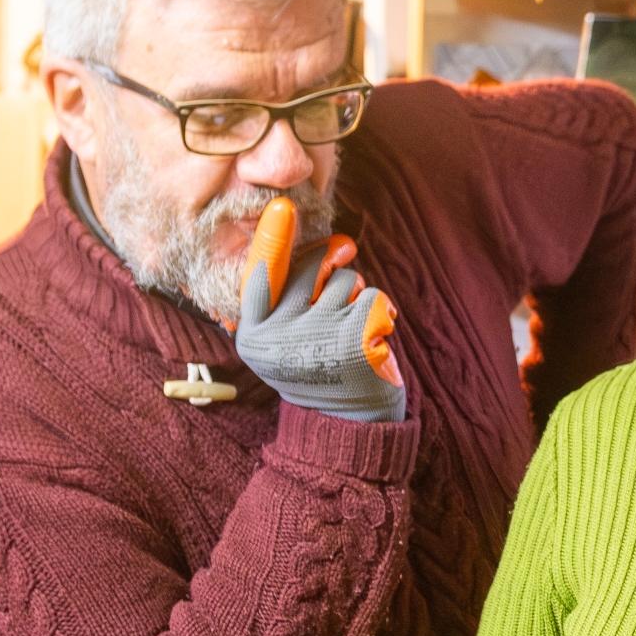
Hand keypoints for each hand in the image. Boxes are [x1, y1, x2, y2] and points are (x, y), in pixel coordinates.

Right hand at [233, 238, 405, 422]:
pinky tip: (375, 341)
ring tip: (352, 332)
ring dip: (358, 298)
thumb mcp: (291, 335)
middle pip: (310, 268)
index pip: (259, 277)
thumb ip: (296, 292)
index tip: (283, 207)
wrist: (350, 428)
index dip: (272, 240)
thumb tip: (336, 243)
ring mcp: (315, 342)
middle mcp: (277, 339)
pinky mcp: (354, 346)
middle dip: (333, 269)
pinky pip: (374, 299)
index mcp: (253, 335)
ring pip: (347, 281)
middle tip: (339, 291)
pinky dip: (382, 313)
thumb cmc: (322, 368)